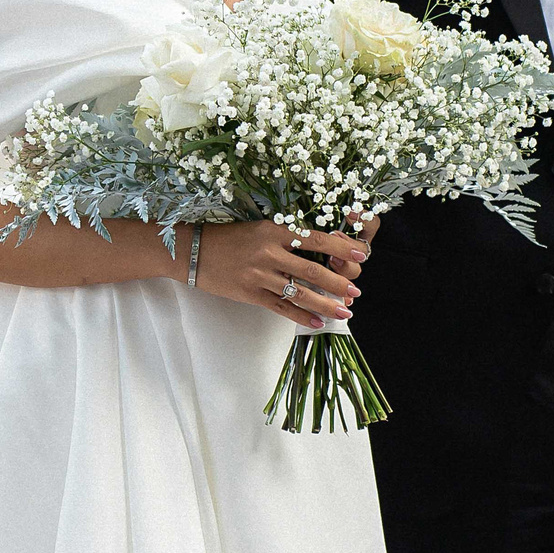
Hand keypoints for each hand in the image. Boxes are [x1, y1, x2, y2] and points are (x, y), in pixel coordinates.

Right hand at [195, 220, 363, 327]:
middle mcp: (269, 252)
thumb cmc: (228, 238)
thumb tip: (317, 251)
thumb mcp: (259, 228)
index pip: (315, 239)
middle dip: (338, 284)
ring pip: (301, 293)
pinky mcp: (250, 293)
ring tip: (344, 312)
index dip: (341, 249)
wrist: (192, 251)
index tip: (361, 256)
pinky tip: (317, 323)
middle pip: (313, 270)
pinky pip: (281, 308)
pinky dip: (301, 317)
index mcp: (274, 231)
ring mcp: (259, 275)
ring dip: (326, 304)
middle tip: (355, 292)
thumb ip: (285, 237)